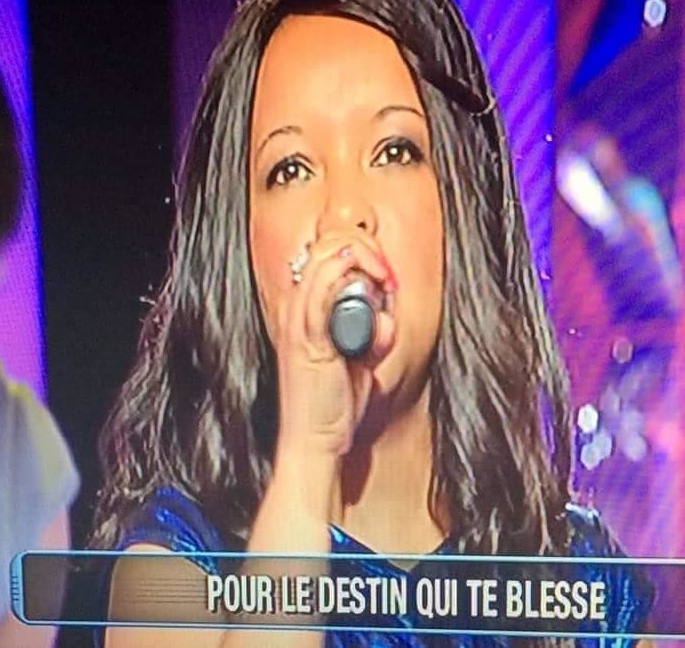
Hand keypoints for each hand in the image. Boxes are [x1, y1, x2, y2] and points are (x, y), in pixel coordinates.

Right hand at [273, 232, 396, 458]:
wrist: (314, 440)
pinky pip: (323, 287)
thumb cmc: (334, 403)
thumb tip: (385, 314)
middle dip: (366, 249)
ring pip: (327, 256)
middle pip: (327, 244)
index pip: (328, 251)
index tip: (388, 277)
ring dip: (365, 260)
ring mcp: (299, 319)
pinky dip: (351, 275)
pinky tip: (374, 286)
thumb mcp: (358, 358)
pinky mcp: (307, 335)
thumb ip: (371, 331)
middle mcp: (296, 307)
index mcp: (303, 308)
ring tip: (385, 283)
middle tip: (389, 277)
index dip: (363, 252)